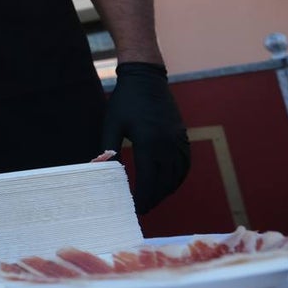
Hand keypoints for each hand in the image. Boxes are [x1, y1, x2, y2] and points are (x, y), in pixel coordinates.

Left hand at [101, 62, 190, 213]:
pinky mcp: (182, 135)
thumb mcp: (111, 125)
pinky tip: (169, 182)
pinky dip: (179, 176)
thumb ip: (109, 150)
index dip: (144, 198)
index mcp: (149, 143)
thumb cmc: (124, 101)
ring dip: (167, 190)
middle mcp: (167, 144)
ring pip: (178, 174)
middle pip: (165, 181)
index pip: (149, 180)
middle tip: (144, 208)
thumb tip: (102, 172)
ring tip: (154, 199)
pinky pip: (185, 162)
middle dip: (155, 198)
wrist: (146, 78)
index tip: (137, 209)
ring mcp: (178, 140)